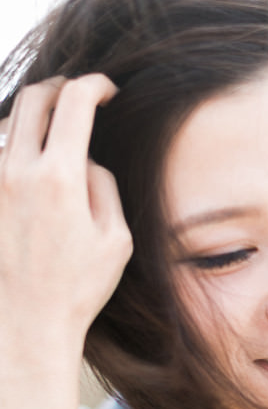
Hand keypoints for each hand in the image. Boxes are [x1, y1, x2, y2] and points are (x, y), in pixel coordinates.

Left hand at [0, 75, 131, 373]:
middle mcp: (18, 172)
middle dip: (60, 87)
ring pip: (7, 122)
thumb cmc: (79, 287)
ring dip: (34, 115)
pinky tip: (26, 158)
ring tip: (54, 128)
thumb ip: (102, 186)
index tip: (108, 91)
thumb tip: (84, 160)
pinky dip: (11, 145)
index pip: (74, 103)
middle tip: (78, 95)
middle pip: (32, 98)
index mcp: (59, 178)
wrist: (29, 322)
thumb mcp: (116, 238)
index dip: (94, 86)